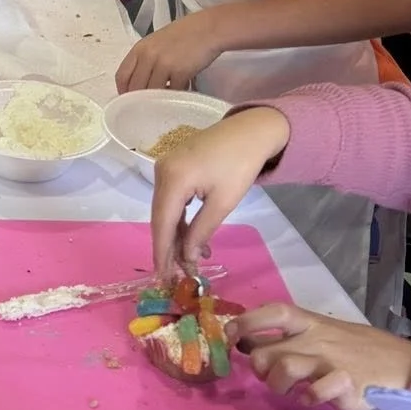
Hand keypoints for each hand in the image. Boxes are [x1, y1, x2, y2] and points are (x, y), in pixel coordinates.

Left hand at [115, 12, 224, 93]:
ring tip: (166, 98)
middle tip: (147, 106)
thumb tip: (138, 83)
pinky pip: (174, 92)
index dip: (123, 91)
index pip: (122, 75)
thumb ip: (145, 60)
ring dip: (159, 99)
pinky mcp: (180, 72)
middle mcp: (148, 56)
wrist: (208, 29)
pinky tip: (181, 91)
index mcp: (140, 48)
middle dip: (140, 100)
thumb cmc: (185, 34)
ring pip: (153, 92)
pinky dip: (177, 96)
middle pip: (135, 87)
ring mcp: (164, 64)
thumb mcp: (157, 43)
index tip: (128, 99)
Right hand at [151, 105, 291, 277]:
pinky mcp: (173, 167)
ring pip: (165, 210)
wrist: (250, 130)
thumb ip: (201, 231)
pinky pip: (171, 199)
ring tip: (190, 260)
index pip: (162, 224)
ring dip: (176, 235)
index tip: (163, 278)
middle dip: (168, 248)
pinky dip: (180, 219)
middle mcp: (161, 172)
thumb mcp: (223, 203)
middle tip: (177, 275)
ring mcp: (165, 167)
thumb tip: (187, 258)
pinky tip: (192, 236)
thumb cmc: (240, 165)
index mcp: (172, 179)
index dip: (162, 253)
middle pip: (160, 218)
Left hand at [231, 302, 410, 409]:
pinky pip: (315, 392)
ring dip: (278, 385)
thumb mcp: (322, 334)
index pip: (273, 312)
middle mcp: (316, 339)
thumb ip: (288, 338)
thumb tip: (246, 343)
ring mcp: (330, 361)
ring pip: (284, 369)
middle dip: (259, 368)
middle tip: (269, 377)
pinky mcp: (346, 384)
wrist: (403, 365)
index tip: (230, 335)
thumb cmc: (357, 349)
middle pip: (266, 351)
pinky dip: (309, 399)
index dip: (247, 322)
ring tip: (290, 390)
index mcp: (311, 322)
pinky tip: (315, 398)